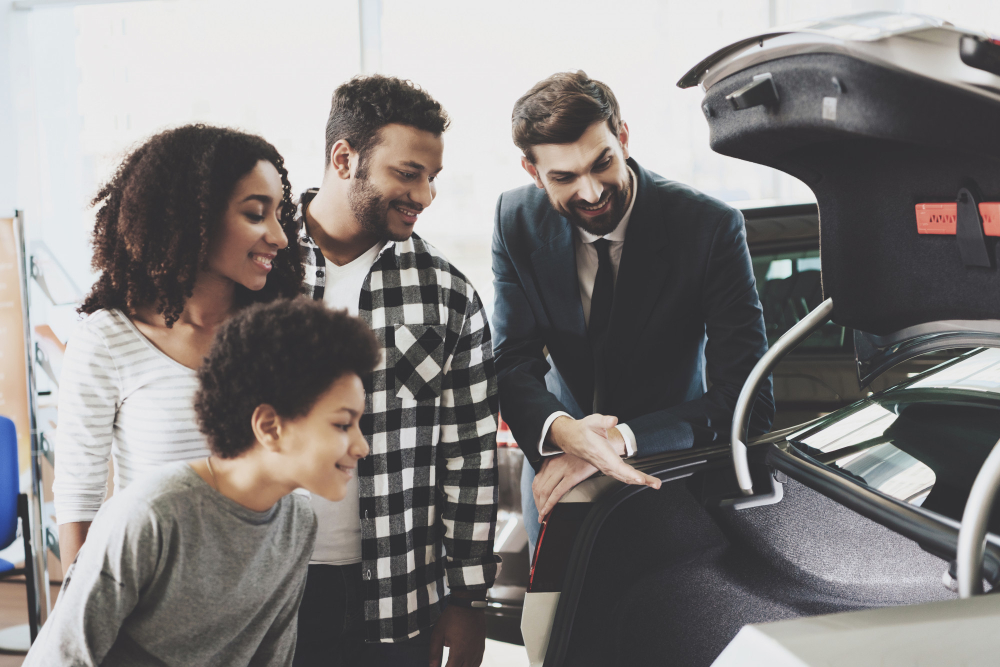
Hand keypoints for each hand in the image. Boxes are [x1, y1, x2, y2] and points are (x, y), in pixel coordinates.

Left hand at [429, 604, 485, 666]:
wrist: (469, 605)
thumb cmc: (452, 618)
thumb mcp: (438, 633)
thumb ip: (434, 652)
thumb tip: (432, 666)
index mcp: (458, 652)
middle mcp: (470, 654)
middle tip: (447, 664)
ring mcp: (477, 651)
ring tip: (453, 663)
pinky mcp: (481, 647)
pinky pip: (477, 663)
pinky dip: (470, 666)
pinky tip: (464, 664)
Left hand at [533, 453, 598, 518]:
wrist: (598, 448)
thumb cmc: (583, 456)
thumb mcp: (564, 460)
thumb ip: (556, 469)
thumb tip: (550, 484)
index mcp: (550, 461)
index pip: (536, 481)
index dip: (535, 495)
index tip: (537, 504)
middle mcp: (553, 465)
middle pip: (538, 488)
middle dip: (537, 503)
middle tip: (540, 514)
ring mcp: (562, 470)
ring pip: (545, 491)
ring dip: (542, 505)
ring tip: (543, 515)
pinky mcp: (572, 476)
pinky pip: (556, 493)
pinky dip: (549, 504)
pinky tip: (548, 511)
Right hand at [546, 414, 660, 493]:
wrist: (572, 438)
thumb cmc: (584, 430)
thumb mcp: (593, 421)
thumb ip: (604, 421)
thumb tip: (613, 420)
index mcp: (602, 453)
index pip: (618, 467)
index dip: (630, 473)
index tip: (641, 478)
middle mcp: (605, 464)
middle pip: (625, 476)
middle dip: (642, 480)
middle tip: (656, 484)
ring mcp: (606, 468)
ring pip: (624, 478)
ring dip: (640, 481)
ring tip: (654, 483)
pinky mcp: (608, 468)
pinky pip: (622, 477)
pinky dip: (633, 480)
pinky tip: (641, 480)